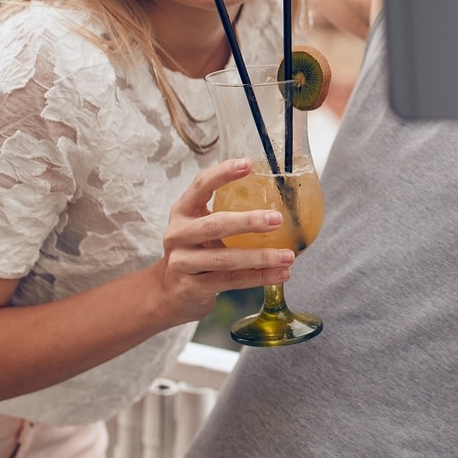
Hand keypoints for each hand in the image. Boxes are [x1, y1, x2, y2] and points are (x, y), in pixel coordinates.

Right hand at [154, 159, 294, 323]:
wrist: (169, 293)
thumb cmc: (196, 252)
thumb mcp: (201, 227)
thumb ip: (226, 212)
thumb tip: (278, 198)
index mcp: (183, 211)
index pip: (201, 185)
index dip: (223, 173)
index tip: (248, 164)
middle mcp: (178, 234)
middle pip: (214, 225)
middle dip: (248, 221)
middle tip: (277, 219)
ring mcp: (182, 263)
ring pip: (225, 259)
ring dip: (261, 257)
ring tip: (288, 256)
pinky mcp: (190, 288)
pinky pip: (230, 281)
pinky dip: (258, 278)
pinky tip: (280, 274)